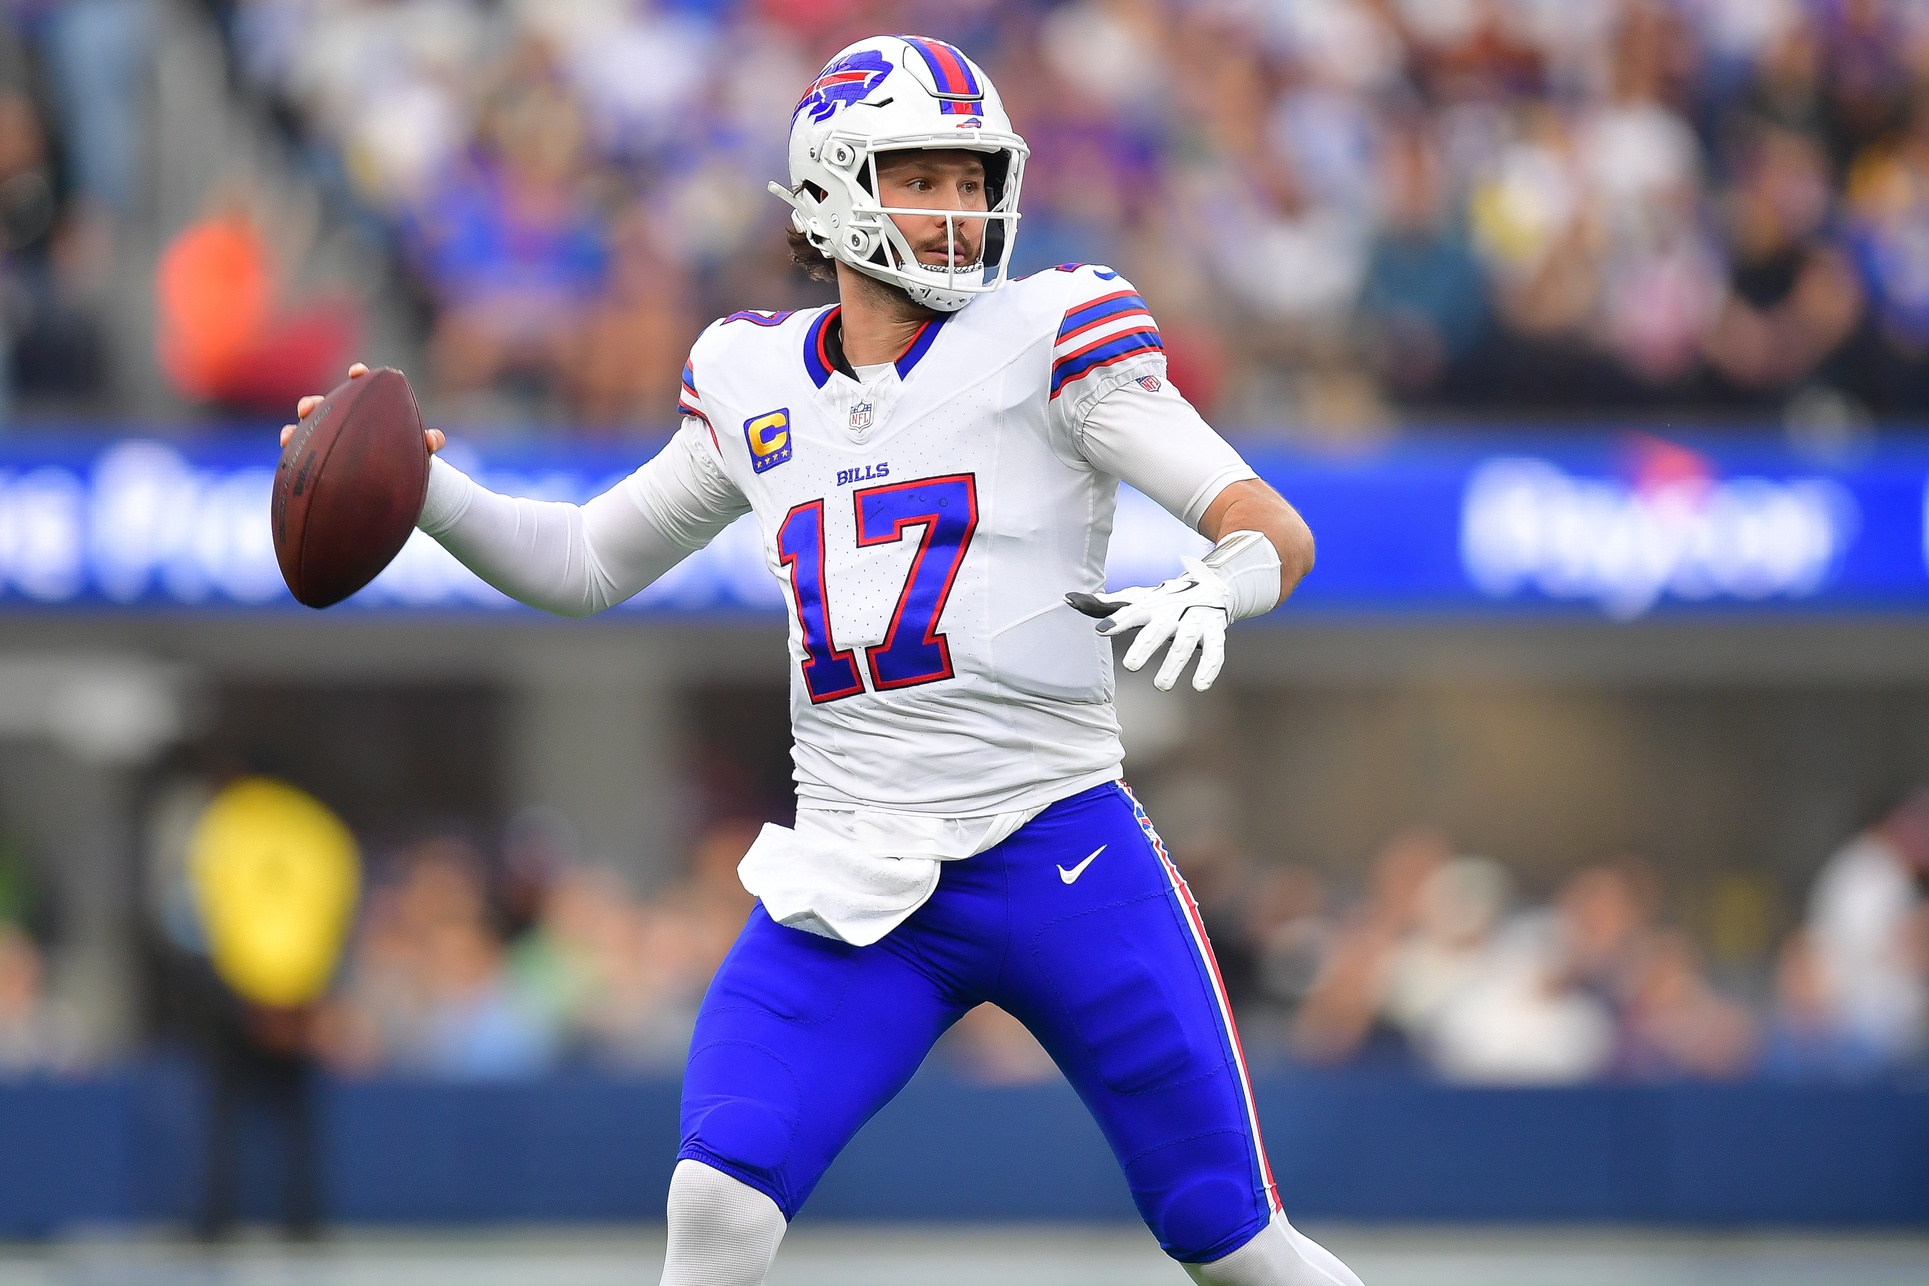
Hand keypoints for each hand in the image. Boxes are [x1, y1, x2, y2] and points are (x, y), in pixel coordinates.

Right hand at [278, 362, 444, 453]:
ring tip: (288, 437)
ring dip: (294, 432)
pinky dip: (292, 456)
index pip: (363, 387)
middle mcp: (345, 422)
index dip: (359, 376)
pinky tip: (286, 461)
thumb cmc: (411, 462)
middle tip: (308, 408)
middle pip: (324, 407)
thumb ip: (428, 444)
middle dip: (313, 404)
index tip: (357, 372)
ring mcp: (330, 441)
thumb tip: (432, 438)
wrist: (401, 489)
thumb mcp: (422, 454)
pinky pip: (302, 458)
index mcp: (370, 412)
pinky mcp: (321, 462)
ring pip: (307, 433)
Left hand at [1066, 557, 1232, 691]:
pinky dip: (1209, 668)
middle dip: (1146, 646)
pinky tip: (1199, 686)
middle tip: (1131, 666)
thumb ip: (1105, 606)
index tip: (1101, 630)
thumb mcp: (1136, 600)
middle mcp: (1173, 611)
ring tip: (1160, 686)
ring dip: (1174, 664)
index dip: (1118, 620)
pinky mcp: (1216, 632)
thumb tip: (1066, 599)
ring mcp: (1196, 621)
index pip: (1132, 611)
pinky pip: (1215, 651)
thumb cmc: (1163, 599)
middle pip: (1159, 629)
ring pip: (1186, 643)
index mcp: (1151, 604)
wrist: (1211, 584)